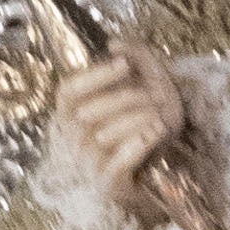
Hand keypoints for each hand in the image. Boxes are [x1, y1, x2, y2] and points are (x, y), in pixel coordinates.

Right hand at [35, 51, 197, 229]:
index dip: (93, 76)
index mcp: (73, 116)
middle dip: (125, 98)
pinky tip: (157, 130)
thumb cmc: (149, 127)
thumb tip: (115, 44)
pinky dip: (138, 143)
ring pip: (102, 136)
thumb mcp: (149, 87)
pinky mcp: (109, 186)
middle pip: (87, 113)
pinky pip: (117, 163)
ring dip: (135, 119)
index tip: (124, 64)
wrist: (162, 177)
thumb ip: (136, 59)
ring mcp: (89, 166)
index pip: (67, 93)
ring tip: (161, 114)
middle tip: (156, 94)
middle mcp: (74, 142)